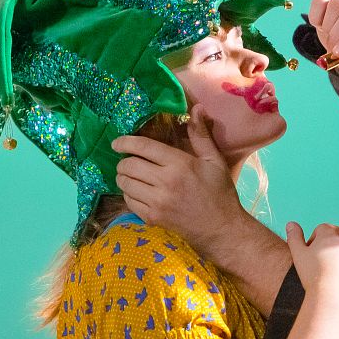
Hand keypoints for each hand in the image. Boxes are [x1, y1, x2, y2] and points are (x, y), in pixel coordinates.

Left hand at [113, 107, 241, 254]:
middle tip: (127, 161)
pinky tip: (137, 192)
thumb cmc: (219, 193)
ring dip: (124, 177)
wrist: (221, 229)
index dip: (125, 142)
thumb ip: (201, 135)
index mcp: (179, 164)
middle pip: (129, 165)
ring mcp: (157, 202)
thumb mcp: (214, 161)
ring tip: (130, 176)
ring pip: (125, 183)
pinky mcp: (153, 217)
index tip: (117, 142)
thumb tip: (196, 108)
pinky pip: (129, 201)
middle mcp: (165, 182)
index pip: (143, 147)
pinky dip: (128, 194)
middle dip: (123, 161)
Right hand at [284, 222, 338, 313]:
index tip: (313, 254)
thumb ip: (294, 237)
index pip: (323, 229)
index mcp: (329, 234)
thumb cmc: (312, 278)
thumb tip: (291, 223)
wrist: (331, 300)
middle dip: (334, 245)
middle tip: (325, 262)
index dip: (316, 240)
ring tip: (337, 271)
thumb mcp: (298, 255)